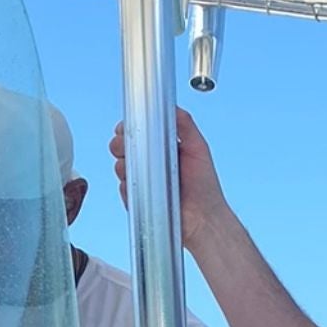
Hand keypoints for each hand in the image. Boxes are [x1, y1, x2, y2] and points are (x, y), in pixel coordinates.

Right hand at [108, 107, 228, 252]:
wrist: (204, 220)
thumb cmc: (205, 188)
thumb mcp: (199, 149)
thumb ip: (185, 126)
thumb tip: (172, 107)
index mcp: (162, 150)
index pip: (137, 133)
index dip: (128, 129)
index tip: (126, 128)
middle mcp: (151, 165)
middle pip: (122, 147)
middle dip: (120, 145)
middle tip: (129, 148)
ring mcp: (144, 182)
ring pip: (120, 167)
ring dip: (126, 167)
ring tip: (146, 173)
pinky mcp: (139, 199)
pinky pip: (125, 189)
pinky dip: (130, 188)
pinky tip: (146, 190)